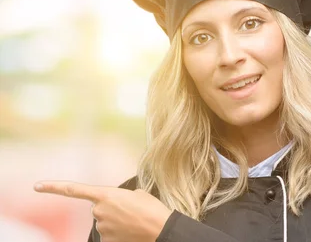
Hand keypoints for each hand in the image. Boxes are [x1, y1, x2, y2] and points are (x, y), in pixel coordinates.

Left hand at [34, 180, 171, 241]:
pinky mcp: (106, 241)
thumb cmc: (153, 209)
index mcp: (106, 194)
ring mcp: (102, 228)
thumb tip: (117, 207)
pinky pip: (109, 236)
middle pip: (98, 209)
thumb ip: (121, 197)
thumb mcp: (138, 194)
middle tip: (130, 212)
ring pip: (105, 223)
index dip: (53, 187)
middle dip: (111, 210)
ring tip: (134, 222)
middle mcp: (99, 211)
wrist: (161, 229)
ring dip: (117, 223)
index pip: (73, 190)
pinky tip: (131, 232)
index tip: (37, 186)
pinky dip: (119, 234)